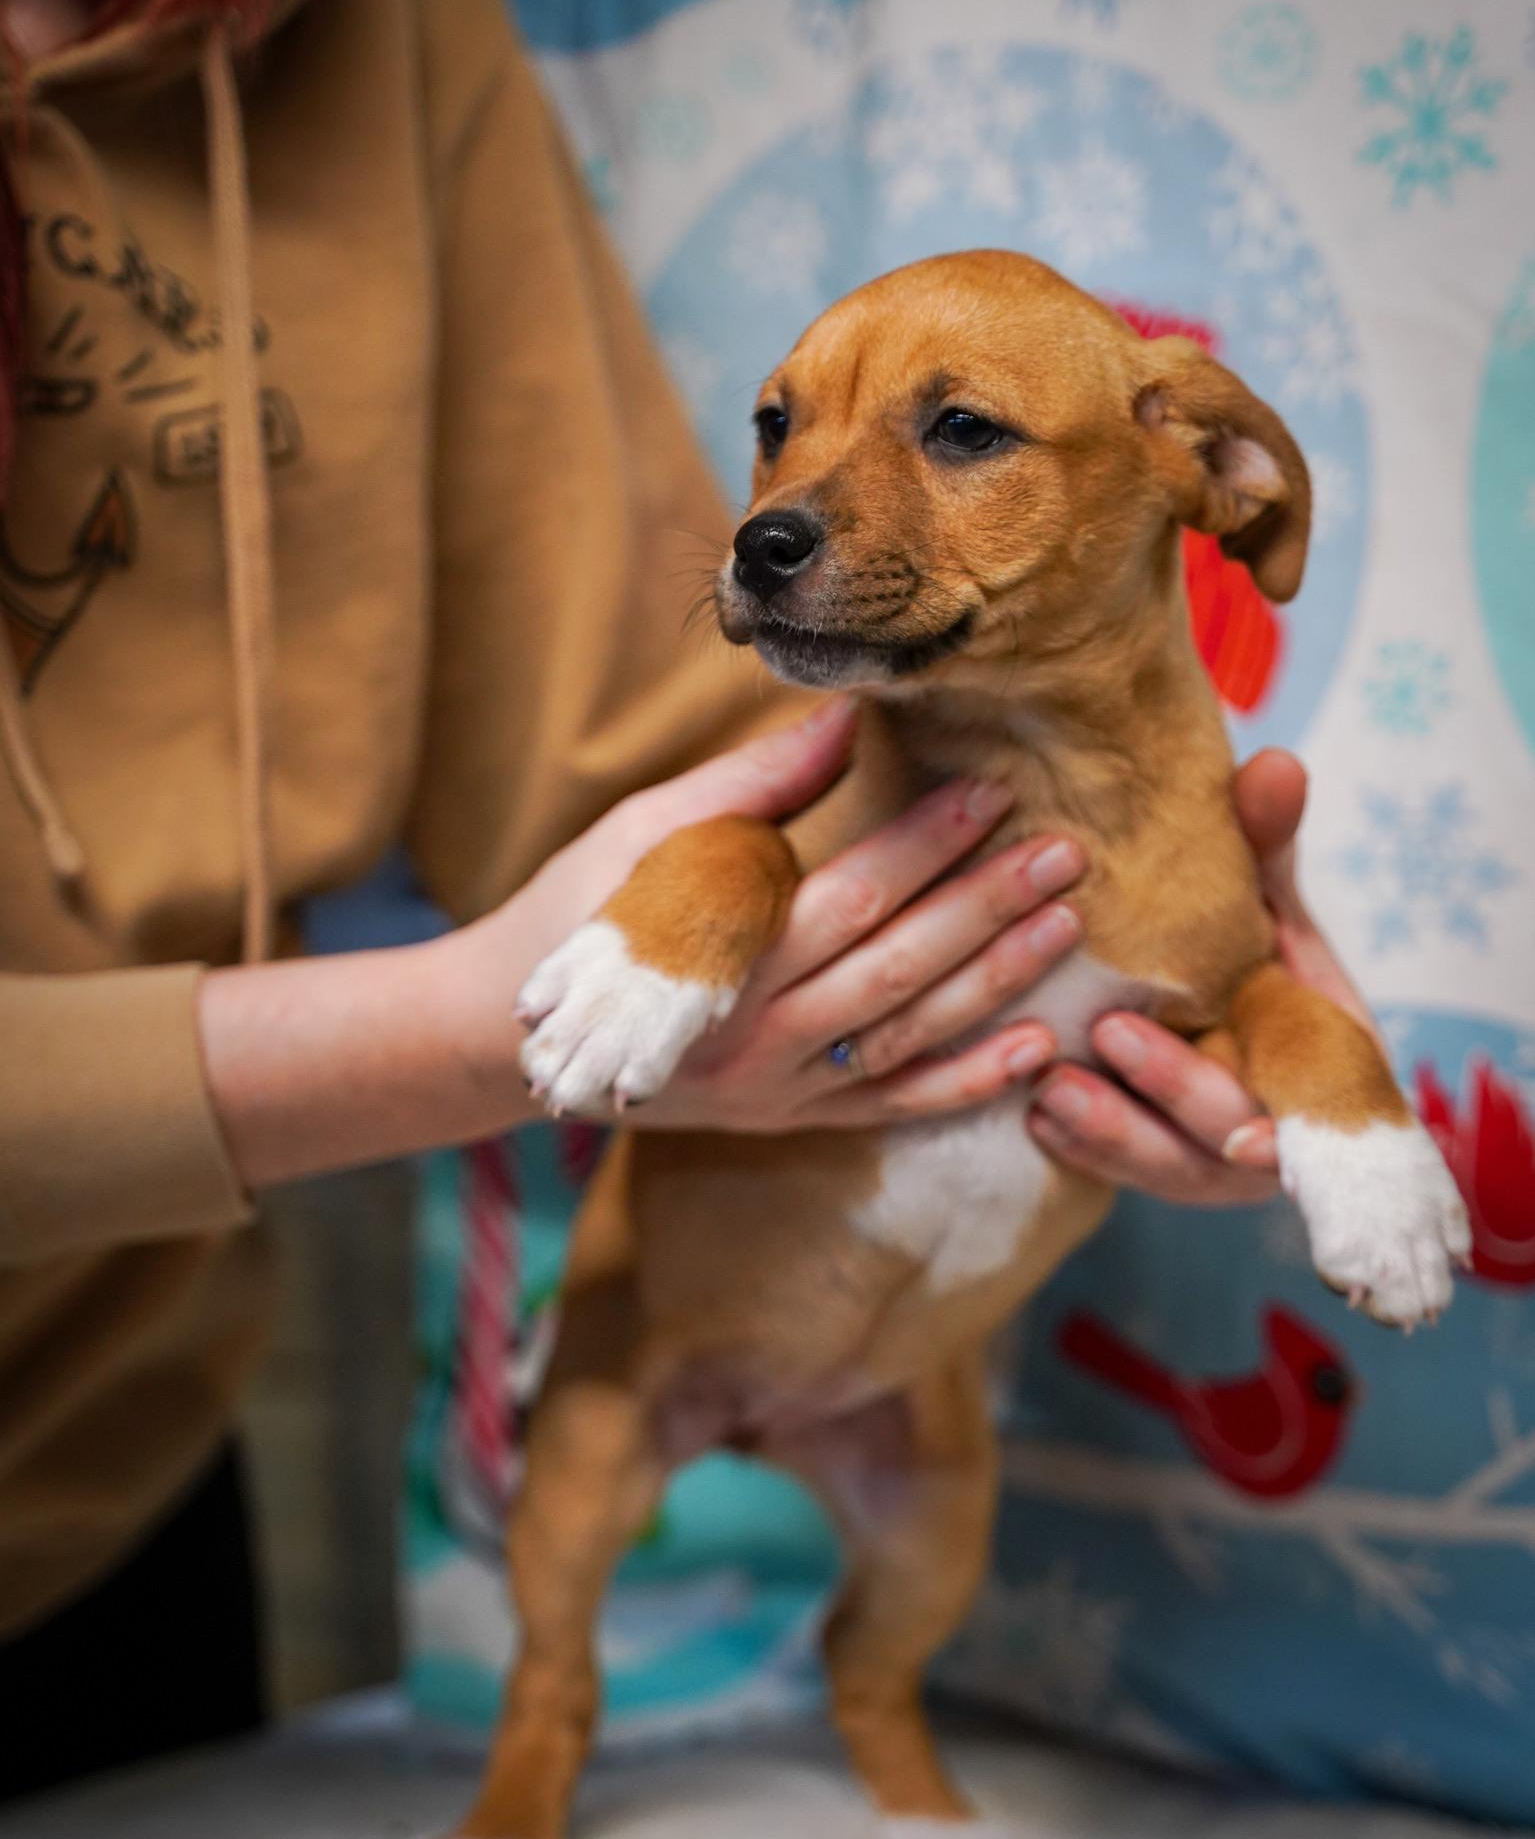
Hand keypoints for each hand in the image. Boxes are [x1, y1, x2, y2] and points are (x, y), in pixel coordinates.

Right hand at [478, 700, 1085, 1133]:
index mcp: (717, 958)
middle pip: (896, 968)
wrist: (507, 1041)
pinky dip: (964, 1084)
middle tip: (1067, 854)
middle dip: (987, 909)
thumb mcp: (640, 834)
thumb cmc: (573, 915)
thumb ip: (749, 788)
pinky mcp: (786, 1120)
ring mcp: (775, 1090)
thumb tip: (847, 718)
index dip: (926, 846)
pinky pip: (889, 1106)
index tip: (993, 793)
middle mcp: (754, 1037)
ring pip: (907, 1038)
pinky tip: (1031, 1050)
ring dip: (996, 984)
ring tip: (1067, 927)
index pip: (848, 898)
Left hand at [1026, 749, 1373, 1205]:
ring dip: (1107, 1131)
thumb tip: (1277, 764)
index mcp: (1308, 1079)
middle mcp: (1257, 1136)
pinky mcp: (1138, 1162)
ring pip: (1155, 1164)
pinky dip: (1075, 1145)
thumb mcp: (1266, 906)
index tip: (1243, 1139)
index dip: (1272, 1145)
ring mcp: (1197, 1161)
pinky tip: (1030, 1116)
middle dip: (1168, 1094)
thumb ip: (1266, 850)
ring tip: (1049, 1088)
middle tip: (1110, 1034)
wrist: (1208, 1011)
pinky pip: (1106, 1165)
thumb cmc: (1250, 957)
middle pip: (1217, 1142)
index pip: (1297, 1122)